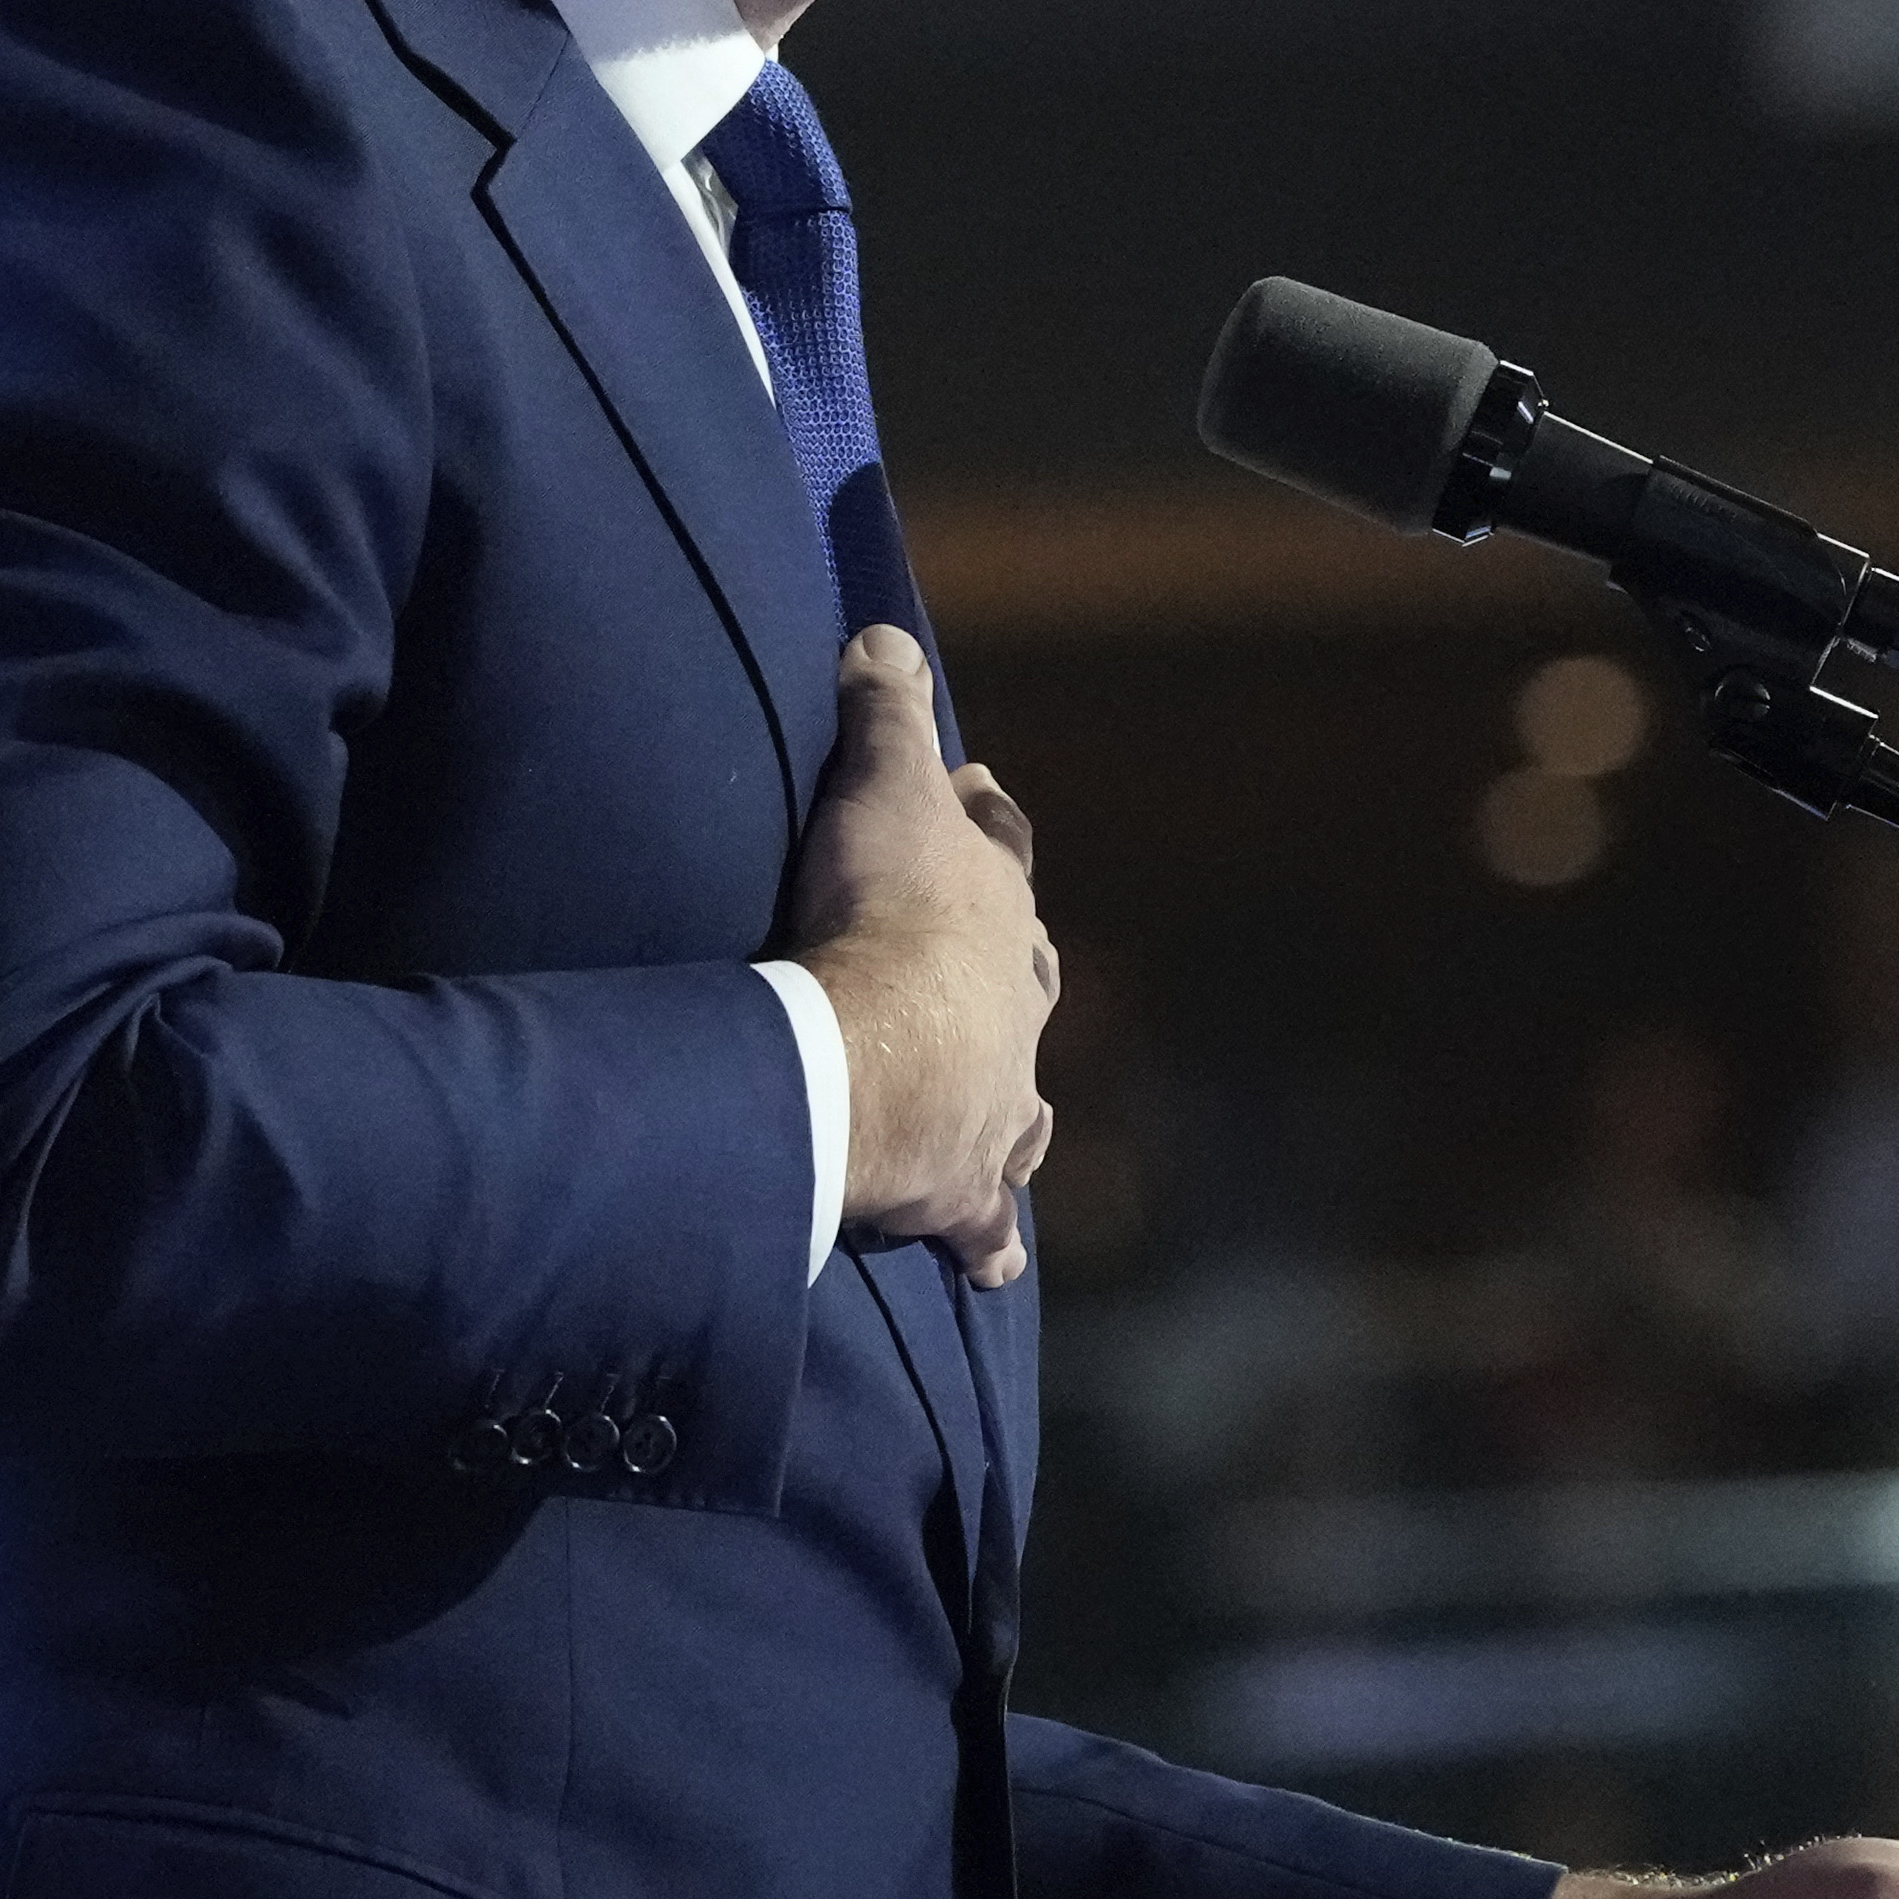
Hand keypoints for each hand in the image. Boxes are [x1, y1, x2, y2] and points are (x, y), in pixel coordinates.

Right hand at [778, 627, 1053, 1289]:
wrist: (874, 1051)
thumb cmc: (878, 909)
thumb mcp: (879, 784)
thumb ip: (884, 709)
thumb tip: (886, 636)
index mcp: (999, 910)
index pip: (1002, 848)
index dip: (984, 819)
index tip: (975, 792)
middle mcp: (1018, 1007)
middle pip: (1024, 976)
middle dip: (1005, 967)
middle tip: (973, 963)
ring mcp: (1002, 1100)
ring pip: (1024, 1103)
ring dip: (1012, 1105)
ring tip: (1009, 1117)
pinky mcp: (966, 1183)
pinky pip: (985, 1217)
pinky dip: (988, 1237)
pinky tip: (995, 1263)